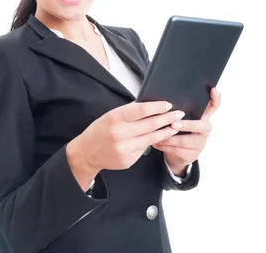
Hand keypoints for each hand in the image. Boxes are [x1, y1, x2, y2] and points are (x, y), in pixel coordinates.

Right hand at [66, 100, 184, 188]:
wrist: (87, 153)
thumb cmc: (100, 131)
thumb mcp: (111, 115)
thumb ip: (129, 111)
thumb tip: (151, 104)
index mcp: (115, 118)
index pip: (141, 110)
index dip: (157, 107)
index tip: (168, 105)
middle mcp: (120, 134)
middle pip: (150, 125)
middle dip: (167, 118)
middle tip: (179, 114)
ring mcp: (124, 149)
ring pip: (151, 138)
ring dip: (166, 132)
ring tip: (175, 126)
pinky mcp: (128, 160)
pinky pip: (144, 149)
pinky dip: (152, 143)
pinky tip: (159, 138)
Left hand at [153, 88, 221, 175]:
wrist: (177, 155)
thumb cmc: (178, 132)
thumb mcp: (181, 120)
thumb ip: (178, 111)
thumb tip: (165, 101)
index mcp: (203, 118)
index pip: (214, 107)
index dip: (216, 99)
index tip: (214, 90)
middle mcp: (205, 130)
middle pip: (202, 125)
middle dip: (187, 125)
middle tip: (174, 124)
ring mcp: (200, 143)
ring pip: (185, 140)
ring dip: (169, 137)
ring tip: (156, 134)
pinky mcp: (193, 155)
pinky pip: (178, 150)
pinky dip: (165, 146)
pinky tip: (156, 143)